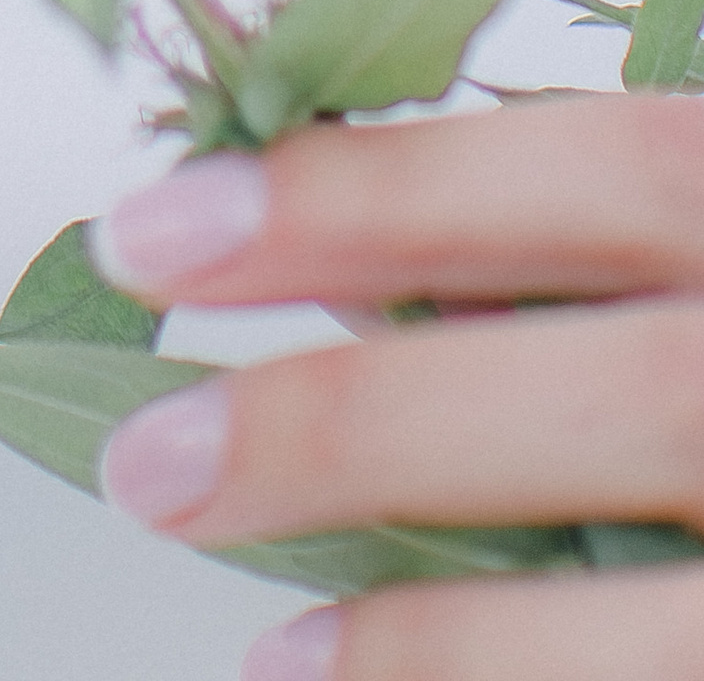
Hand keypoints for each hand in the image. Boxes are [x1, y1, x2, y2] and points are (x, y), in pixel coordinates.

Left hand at [93, 100, 703, 672]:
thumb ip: (586, 249)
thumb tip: (333, 268)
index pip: (613, 172)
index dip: (381, 192)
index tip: (161, 228)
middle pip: (638, 400)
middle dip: (373, 428)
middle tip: (152, 458)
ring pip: (676, 632)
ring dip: (450, 642)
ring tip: (268, 651)